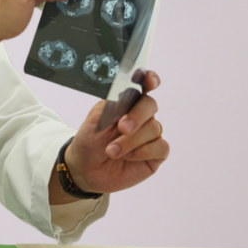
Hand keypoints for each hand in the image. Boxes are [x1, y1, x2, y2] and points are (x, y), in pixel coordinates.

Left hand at [56, 71, 168, 199]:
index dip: (150, 79)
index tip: (150, 81)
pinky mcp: (156, 154)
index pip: (142, 85)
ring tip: (112, 151)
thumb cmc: (90, 141)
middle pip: (150, 105)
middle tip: (121, 128)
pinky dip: (142, 151)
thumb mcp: (95, 120)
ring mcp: (150, 135)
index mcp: (125, 102)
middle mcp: (140, 115)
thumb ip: (112, 106)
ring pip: (154, 128)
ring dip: (131, 141)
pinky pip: (160, 147)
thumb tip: (128, 96)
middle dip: (136, 116)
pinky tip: (128, 157)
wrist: (87, 168)